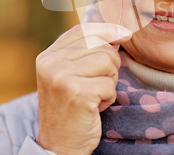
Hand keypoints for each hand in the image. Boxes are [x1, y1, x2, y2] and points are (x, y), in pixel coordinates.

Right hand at [35, 23, 132, 154]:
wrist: (60, 146)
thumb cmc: (72, 108)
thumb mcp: (72, 75)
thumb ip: (88, 52)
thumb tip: (122, 31)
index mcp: (48, 56)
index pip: (83, 29)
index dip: (108, 29)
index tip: (125, 33)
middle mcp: (51, 63)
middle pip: (101, 45)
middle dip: (110, 66)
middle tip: (96, 85)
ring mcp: (62, 77)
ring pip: (109, 62)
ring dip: (110, 82)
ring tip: (94, 96)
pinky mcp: (77, 93)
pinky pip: (110, 84)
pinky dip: (109, 98)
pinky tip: (94, 107)